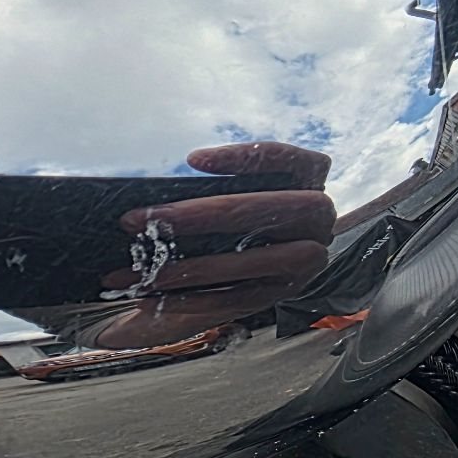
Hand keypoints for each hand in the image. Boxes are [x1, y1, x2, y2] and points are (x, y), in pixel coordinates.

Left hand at [95, 141, 333, 349]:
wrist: (256, 266)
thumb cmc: (235, 216)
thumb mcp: (235, 193)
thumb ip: (215, 188)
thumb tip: (156, 196)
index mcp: (309, 182)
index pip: (289, 160)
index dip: (245, 157)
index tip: (193, 159)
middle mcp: (318, 221)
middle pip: (267, 210)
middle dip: (202, 215)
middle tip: (140, 219)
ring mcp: (304, 263)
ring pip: (252, 261)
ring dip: (190, 266)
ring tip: (141, 268)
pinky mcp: (279, 296)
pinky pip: (236, 300)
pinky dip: (191, 299)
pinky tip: (152, 297)